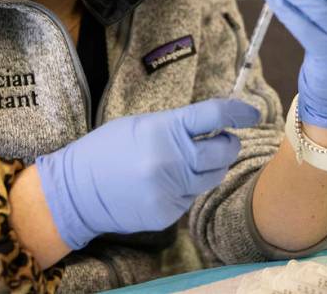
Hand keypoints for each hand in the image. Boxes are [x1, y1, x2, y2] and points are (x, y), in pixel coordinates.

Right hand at [36, 98, 260, 249]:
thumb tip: (212, 125)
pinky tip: (165, 183)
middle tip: (222, 139)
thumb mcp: (141, 125)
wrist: (75, 191)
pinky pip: (190, 198)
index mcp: (164, 129)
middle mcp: (172, 160)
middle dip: (228, 144)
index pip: (214, 116)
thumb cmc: (107, 150)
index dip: (238, 113)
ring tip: (192, 161)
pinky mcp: (167, 213)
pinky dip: (186, 189)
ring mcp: (170, 189)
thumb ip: (177, 126)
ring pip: (212, 178)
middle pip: (223, 151)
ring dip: (210, 167)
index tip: (252, 114)